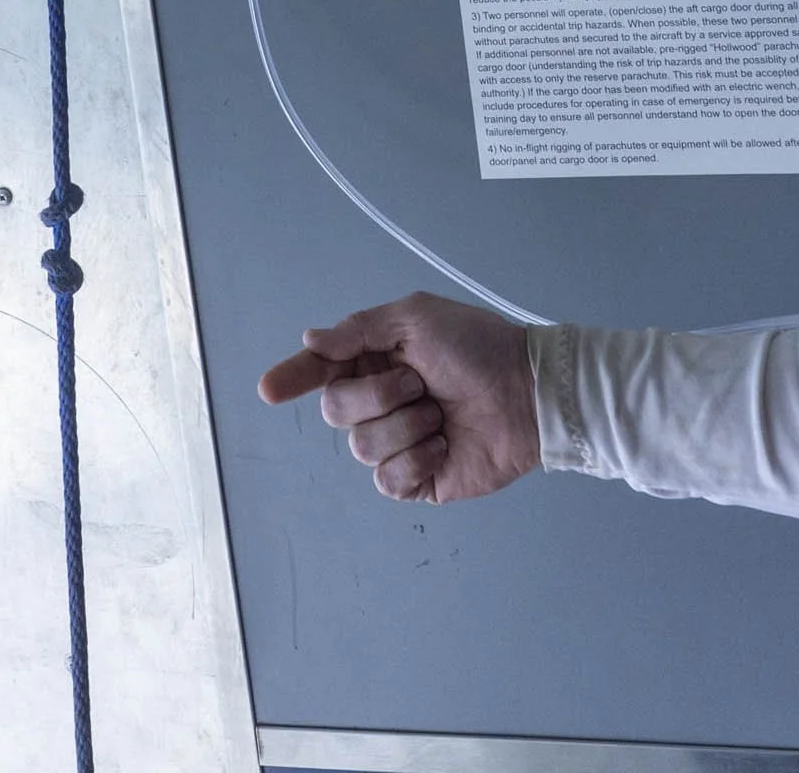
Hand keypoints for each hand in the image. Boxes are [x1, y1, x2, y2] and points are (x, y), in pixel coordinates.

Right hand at [258, 291, 538, 503]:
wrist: (528, 394)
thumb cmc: (480, 347)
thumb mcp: (420, 318)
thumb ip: (361, 329)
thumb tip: (311, 339)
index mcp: (379, 360)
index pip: (322, 371)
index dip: (294, 377)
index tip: (270, 388)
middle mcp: (382, 402)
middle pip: (334, 411)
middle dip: (377, 395)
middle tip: (421, 382)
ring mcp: (398, 442)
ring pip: (361, 447)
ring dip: (407, 425)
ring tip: (443, 413)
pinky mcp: (416, 478)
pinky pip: (387, 480)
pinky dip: (417, 459)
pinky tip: (444, 446)